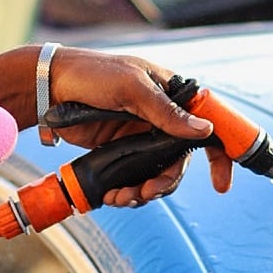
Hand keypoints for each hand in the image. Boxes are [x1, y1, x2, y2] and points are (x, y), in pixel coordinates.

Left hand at [49, 48, 233, 205]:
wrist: (50, 88)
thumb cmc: (92, 74)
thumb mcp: (132, 88)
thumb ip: (166, 111)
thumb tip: (203, 130)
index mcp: (172, 96)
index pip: (208, 125)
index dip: (221, 154)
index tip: (222, 183)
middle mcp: (161, 118)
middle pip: (180, 161)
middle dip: (165, 182)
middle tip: (146, 193)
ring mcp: (141, 136)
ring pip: (157, 174)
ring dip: (143, 191)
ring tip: (122, 197)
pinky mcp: (120, 151)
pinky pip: (135, 178)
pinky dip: (127, 190)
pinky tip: (112, 195)